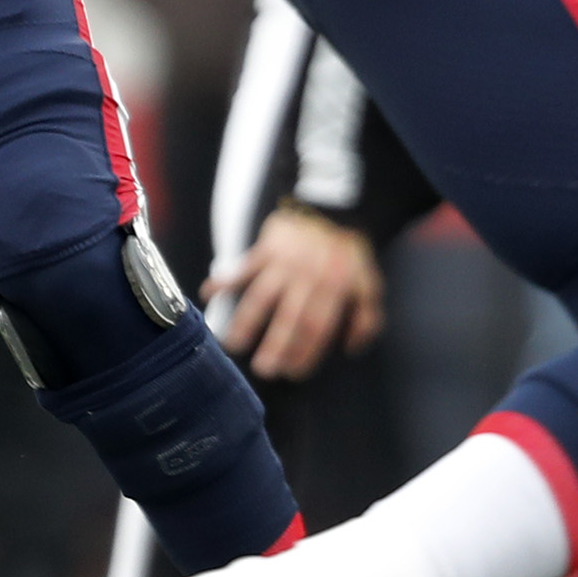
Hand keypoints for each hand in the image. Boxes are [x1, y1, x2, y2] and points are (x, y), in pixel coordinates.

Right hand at [205, 203, 384, 380]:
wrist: (331, 204)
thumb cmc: (349, 249)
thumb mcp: (369, 282)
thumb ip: (367, 316)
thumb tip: (351, 347)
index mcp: (333, 288)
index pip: (317, 328)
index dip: (304, 352)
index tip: (292, 372)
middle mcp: (306, 277)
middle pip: (288, 318)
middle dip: (275, 346)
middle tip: (264, 369)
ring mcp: (284, 262)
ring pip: (261, 297)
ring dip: (245, 321)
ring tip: (232, 344)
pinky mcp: (266, 248)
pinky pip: (243, 266)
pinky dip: (225, 279)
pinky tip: (208, 293)